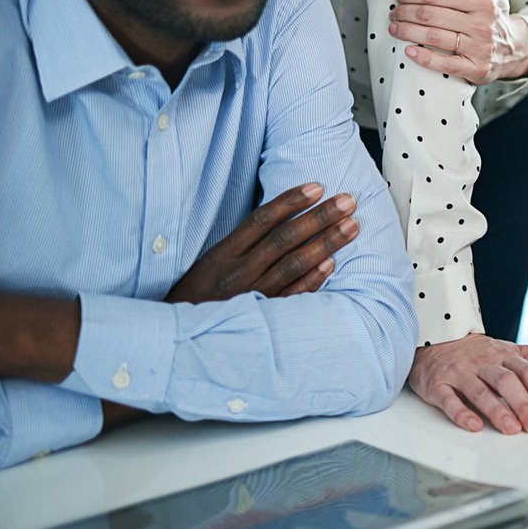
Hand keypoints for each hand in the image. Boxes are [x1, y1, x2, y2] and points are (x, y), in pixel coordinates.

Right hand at [166, 183, 356, 304]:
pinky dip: (312, 280)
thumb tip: (281, 219)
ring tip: (351, 226)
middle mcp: (237, 273)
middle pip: (284, 239)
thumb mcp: (209, 265)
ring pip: (293, 265)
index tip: (317, 187)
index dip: (290, 202)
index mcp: (221, 256)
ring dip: (325, 244)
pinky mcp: (261, 318)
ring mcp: (251, 297)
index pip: (261, 221)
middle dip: (318, 218)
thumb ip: (241, 245)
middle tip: (347, 201)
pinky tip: (332, 264)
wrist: (177, 341)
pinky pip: (291, 297)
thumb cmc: (196, 298)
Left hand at [389, 0, 527, 84]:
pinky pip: (445, 64)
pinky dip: (423, 58)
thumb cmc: (494, 14)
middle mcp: (482, 25)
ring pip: (433, 37)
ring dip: (407, 32)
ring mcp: (479, 48)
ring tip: (395, 28)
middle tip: (395, 12)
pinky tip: (409, 51)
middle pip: (431, 15)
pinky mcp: (475, 69)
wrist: (514, 49)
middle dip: (405, 12)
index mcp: (484, 2)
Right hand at [409, 334, 527, 433]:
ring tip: (512, 428)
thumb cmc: (478, 353)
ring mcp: (460, 372)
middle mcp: (483, 361)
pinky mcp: (438, 384)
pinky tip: (474, 425)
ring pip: (480, 391)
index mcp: (505, 353)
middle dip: (524, 404)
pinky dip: (462, 413)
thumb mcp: (511, 352)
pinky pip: (449, 399)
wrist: (436, 339)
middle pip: (507, 381)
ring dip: (498, 411)